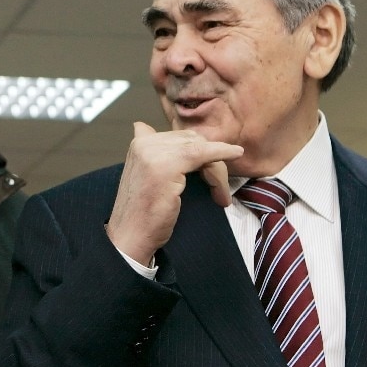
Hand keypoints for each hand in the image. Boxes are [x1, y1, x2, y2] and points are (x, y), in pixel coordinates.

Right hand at [105, 122, 243, 265]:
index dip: (200, 153)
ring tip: (219, 194)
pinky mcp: (167, 165)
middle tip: (217, 189)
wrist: (131, 235)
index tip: (209, 172)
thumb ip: (156, 154)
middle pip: (193, 140)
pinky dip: (222, 152)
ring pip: (201, 149)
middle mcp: (145, 142)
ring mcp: (154, 152)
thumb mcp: (147, 175)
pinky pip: (203, 153)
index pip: (181, 137)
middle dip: (211, 162)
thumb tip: (155, 131)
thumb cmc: (142, 212)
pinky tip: (236, 153)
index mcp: (140, 142)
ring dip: (217, 171)